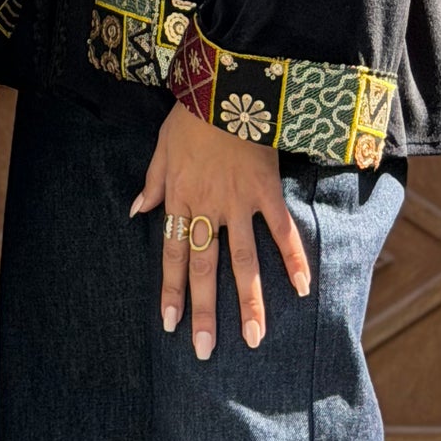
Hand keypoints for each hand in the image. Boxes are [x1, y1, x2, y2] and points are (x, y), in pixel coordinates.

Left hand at [132, 99, 312, 358]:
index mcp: (179, 200)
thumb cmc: (190, 117)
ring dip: (249, 302)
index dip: (172, 291)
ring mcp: (239, 204)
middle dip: (205, 312)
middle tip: (206, 352)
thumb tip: (137, 210)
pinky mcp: (266, 192)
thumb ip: (151, 183)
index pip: (172, 255)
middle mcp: (207, 209)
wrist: (223, 88)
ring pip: (244, 262)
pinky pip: (281, 231)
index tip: (172, 326)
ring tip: (254, 339)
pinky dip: (293, 259)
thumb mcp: (160, 148)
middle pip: (205, 269)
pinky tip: (302, 288)